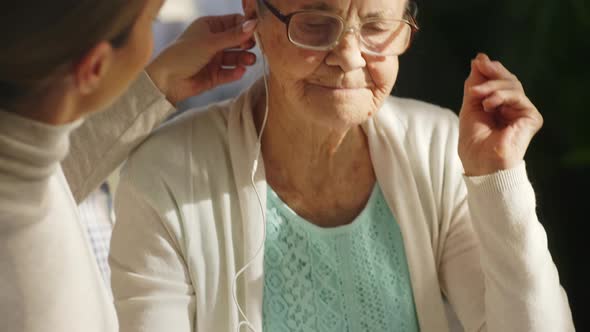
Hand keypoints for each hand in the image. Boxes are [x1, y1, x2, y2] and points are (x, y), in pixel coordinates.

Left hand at [147, 14, 257, 104]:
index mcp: (209, 27)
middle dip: (246, 44)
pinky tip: (240, 71)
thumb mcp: (210, 42)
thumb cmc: (182, 55)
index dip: (246, 26)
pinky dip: (235, 72)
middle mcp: (212, 41)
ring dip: (243, 58)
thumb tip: (254, 24)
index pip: (234, 22)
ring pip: (235, 57)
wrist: (166, 80)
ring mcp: (214, 59)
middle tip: (253, 47)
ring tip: (249, 61)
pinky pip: (229, 72)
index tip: (256, 31)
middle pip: (237, 40)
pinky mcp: (214, 75)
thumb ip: (233, 35)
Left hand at [459, 53, 542, 175]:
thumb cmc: (474, 143)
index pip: (499, 82)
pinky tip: (488, 104)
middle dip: (492, 72)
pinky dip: (501, 96)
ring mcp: (523, 113)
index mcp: (500, 106)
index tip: (479, 60)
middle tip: (480, 66)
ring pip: (513, 86)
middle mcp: (514, 108)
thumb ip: (475, 85)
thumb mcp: (470, 107)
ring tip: (477, 94)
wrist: (481, 164)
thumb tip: (479, 60)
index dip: (490, 70)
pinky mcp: (531, 118)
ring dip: (492, 86)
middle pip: (508, 80)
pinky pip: (518, 97)